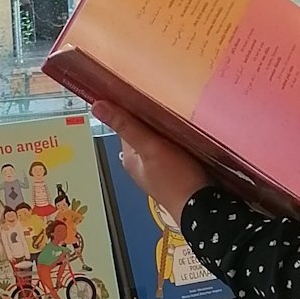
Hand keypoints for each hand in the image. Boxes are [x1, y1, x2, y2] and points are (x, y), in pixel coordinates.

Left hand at [92, 103, 210, 221]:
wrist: (203, 209)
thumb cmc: (176, 179)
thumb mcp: (150, 148)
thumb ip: (126, 126)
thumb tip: (96, 106)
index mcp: (130, 157)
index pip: (126, 122)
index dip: (133, 106)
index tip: (144, 89)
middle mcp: (141, 164)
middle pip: (143, 130)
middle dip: (151, 116)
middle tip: (166, 98)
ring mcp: (159, 169)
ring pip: (158, 139)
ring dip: (166, 126)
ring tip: (178, 111)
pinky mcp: (176, 171)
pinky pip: (173, 147)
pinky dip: (177, 138)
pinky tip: (187, 132)